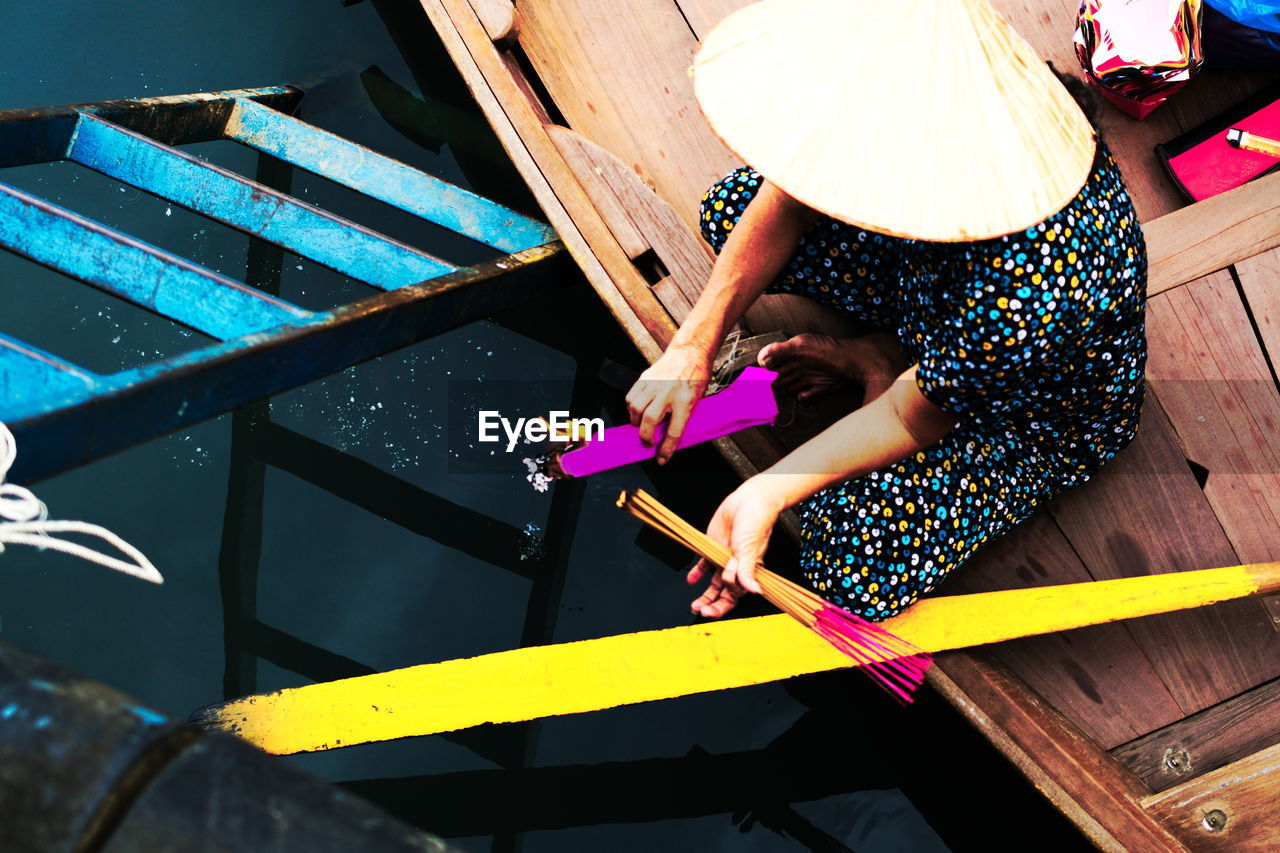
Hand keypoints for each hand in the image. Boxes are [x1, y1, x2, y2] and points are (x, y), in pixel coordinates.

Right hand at [625, 344, 711, 464]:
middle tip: (648, 443)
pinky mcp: (644, 379)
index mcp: (685, 400)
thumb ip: (683, 418)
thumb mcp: (697, 401)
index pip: (674, 431)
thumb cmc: (696, 379)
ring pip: (636, 409)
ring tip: (643, 426)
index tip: (661, 459)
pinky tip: (638, 412)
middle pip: (650, 420)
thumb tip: (670, 439)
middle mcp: (668, 392)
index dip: (667, 448)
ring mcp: (654, 384)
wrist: (689, 354)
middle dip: (646, 437)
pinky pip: (631, 397)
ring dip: (636, 422)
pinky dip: (631, 409)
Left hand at [688, 478, 784, 616]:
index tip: (711, 611)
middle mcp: (736, 569)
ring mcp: (724, 560)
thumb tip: (755, 592)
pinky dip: (697, 573)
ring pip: (714, 584)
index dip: (724, 605)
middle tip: (699, 610)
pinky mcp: (714, 549)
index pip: (736, 595)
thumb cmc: (756, 523)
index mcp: (748, 572)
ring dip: (705, 595)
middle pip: (724, 594)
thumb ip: (748, 571)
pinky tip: (691, 580)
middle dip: (712, 605)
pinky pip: (704, 565)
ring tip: (694, 605)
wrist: (748, 501)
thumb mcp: (750, 549)